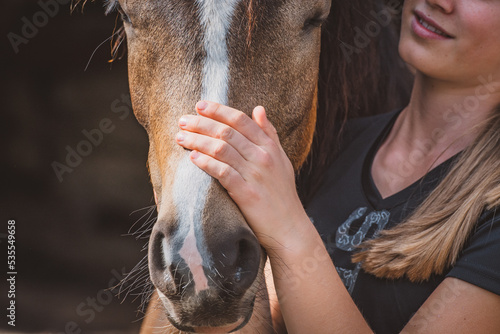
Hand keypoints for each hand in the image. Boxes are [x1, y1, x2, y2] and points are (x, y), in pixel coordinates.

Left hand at [175, 101, 310, 252]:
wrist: (289, 227)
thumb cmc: (282, 193)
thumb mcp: (281, 160)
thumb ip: (269, 134)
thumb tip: (258, 108)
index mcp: (270, 147)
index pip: (241, 120)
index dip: (218, 110)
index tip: (200, 105)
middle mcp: (263, 157)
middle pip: (227, 132)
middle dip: (202, 123)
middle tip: (183, 120)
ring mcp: (255, 175)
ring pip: (221, 149)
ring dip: (198, 141)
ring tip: (181, 137)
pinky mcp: (247, 194)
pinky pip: (223, 173)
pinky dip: (206, 163)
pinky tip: (192, 158)